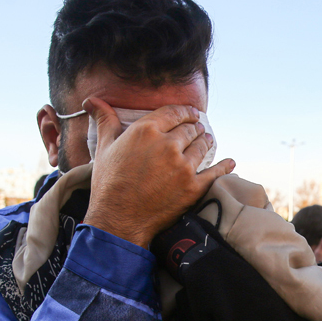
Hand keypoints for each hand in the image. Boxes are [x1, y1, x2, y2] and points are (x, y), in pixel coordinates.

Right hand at [82, 97, 235, 248]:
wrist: (118, 219)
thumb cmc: (109, 184)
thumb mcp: (105, 148)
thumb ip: (106, 121)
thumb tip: (92, 100)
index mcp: (146, 130)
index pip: (174, 112)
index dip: (185, 111)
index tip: (191, 113)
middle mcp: (168, 145)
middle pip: (190, 129)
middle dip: (195, 128)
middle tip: (198, 130)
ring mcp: (183, 166)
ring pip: (202, 147)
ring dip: (206, 142)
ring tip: (207, 141)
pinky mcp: (194, 187)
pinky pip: (215, 172)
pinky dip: (225, 166)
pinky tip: (229, 162)